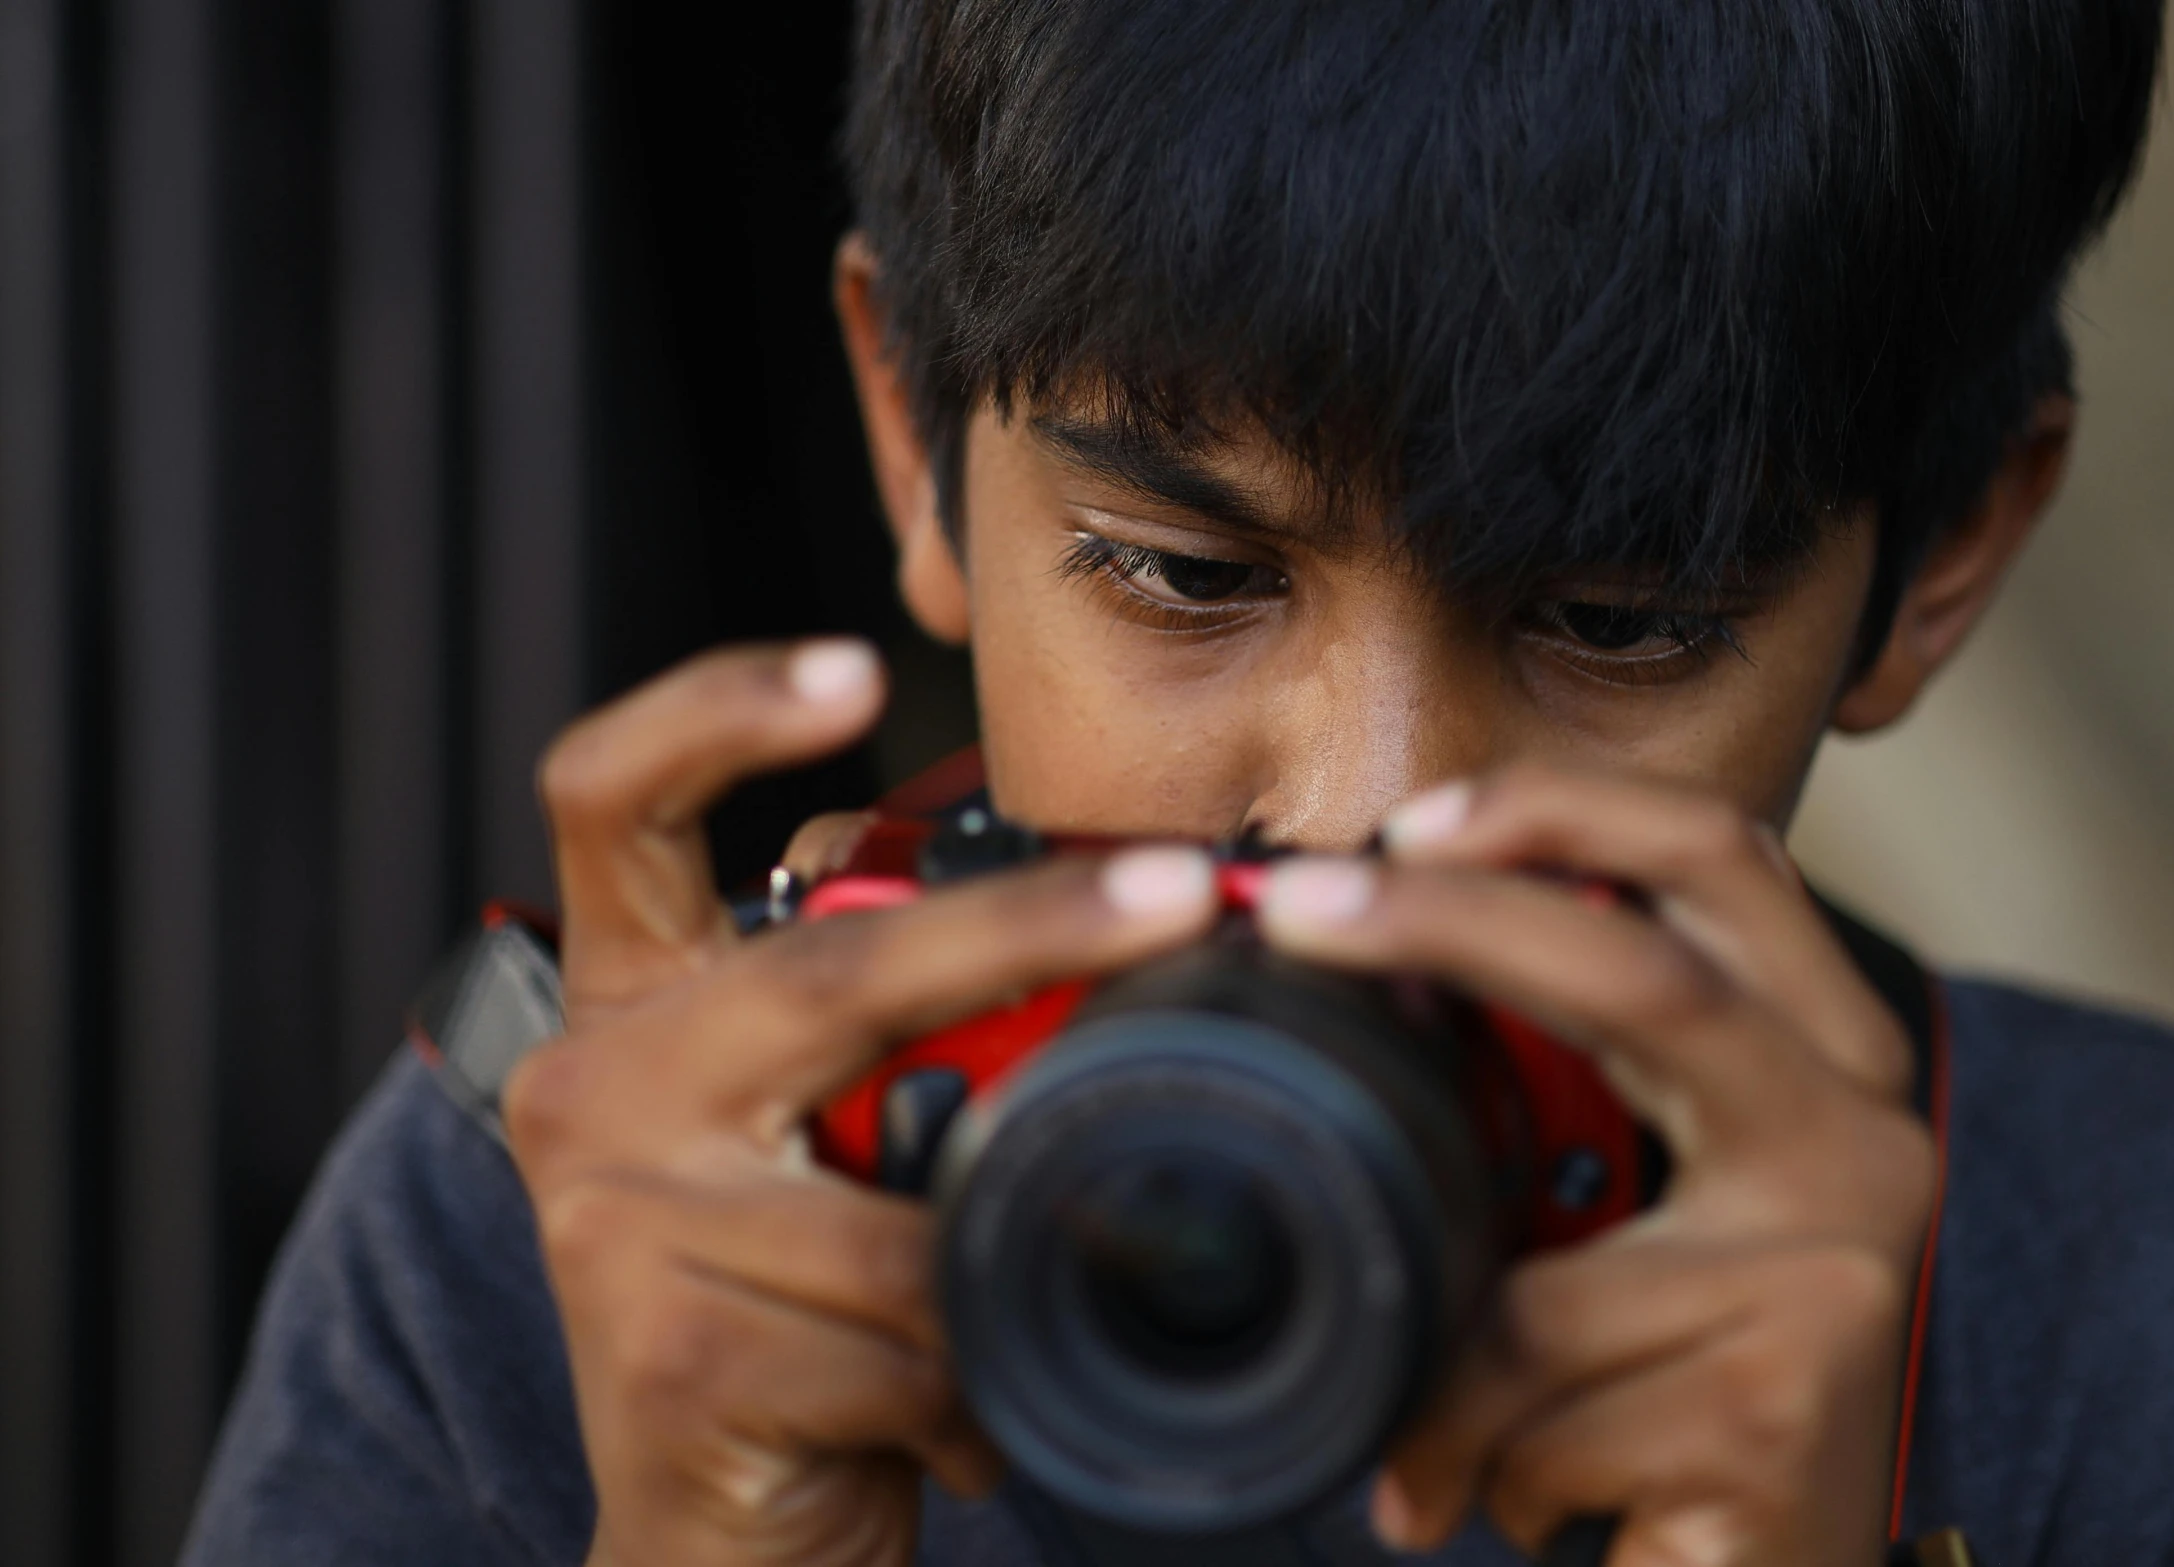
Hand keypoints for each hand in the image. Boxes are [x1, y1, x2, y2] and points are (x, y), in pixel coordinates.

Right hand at [501, 642, 1221, 1566]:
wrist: (721, 1538)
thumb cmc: (803, 1317)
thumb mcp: (832, 1142)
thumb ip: (901, 1035)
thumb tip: (1111, 930)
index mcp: (640, 1005)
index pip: (614, 800)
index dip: (718, 709)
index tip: (858, 664)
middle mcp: (597, 1083)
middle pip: (833, 965)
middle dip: (1032, 928)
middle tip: (1174, 894)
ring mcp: (613, 1217)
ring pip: (905, 1208)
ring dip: (1012, 1276)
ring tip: (1024, 1324)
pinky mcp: (663, 1348)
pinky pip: (904, 1337)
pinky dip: (976, 1385)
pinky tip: (961, 1424)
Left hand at [1256, 766, 1937, 1566]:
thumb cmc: (1675, 1387)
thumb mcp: (1615, 1205)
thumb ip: (1546, 1088)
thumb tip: (1377, 982)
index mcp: (1816, 1059)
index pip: (1723, 860)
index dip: (1567, 809)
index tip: (1406, 821)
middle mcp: (1858, 1139)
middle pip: (1641, 972)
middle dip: (1445, 924)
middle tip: (1294, 911)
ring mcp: (1837, 1272)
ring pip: (1536, 1282)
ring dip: (1442, 1378)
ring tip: (1431, 1439)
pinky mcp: (1784, 1406)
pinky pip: (1531, 1409)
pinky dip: (1471, 1466)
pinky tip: (1514, 1504)